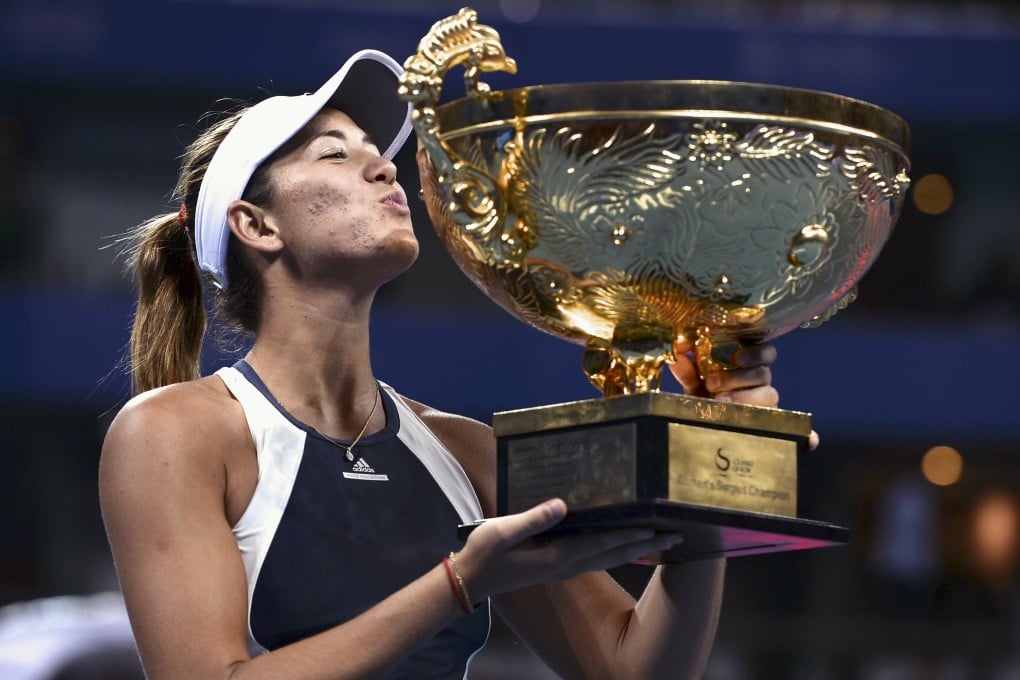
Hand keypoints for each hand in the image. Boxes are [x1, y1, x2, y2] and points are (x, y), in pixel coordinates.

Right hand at [456, 499, 681, 600]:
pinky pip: (599, 557)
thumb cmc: (485, 553)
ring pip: (611, 557)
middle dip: (648, 544)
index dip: (631, 534)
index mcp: (558, 555)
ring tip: (663, 539)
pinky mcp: (559, 566)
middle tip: (678, 535)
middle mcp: (568, 564)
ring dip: (638, 548)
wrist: (472, 579)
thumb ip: (533, 518)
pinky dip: (619, 550)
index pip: (603, 542)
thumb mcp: (503, 532)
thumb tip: (562, 505)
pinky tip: (626, 543)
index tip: (657, 527)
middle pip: (616, 553)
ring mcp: (565, 567)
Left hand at [668, 342, 819, 448]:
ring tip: (722, 404)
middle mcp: (762, 385)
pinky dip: (806, 437)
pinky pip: (799, 433)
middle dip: (739, 377)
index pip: (766, 353)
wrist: (701, 429)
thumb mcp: (693, 385)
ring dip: (748, 399)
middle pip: (764, 374)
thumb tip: (677, 356)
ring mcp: (769, 408)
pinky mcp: (775, 430)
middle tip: (714, 384)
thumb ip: (688, 371)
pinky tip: (809, 441)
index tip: (737, 356)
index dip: (756, 352)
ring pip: (771, 397)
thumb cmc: (703, 399)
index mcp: (748, 367)